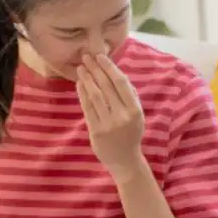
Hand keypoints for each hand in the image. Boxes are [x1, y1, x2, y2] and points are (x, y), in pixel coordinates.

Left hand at [76, 53, 147, 181]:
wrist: (124, 160)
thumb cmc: (131, 134)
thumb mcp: (137, 115)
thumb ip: (129, 96)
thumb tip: (115, 73)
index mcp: (135, 110)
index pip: (121, 83)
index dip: (109, 68)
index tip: (101, 57)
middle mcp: (122, 116)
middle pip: (106, 87)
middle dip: (95, 70)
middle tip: (86, 57)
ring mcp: (107, 124)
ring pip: (95, 96)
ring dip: (87, 79)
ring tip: (81, 68)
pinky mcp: (95, 131)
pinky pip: (87, 108)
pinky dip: (82, 94)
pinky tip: (79, 84)